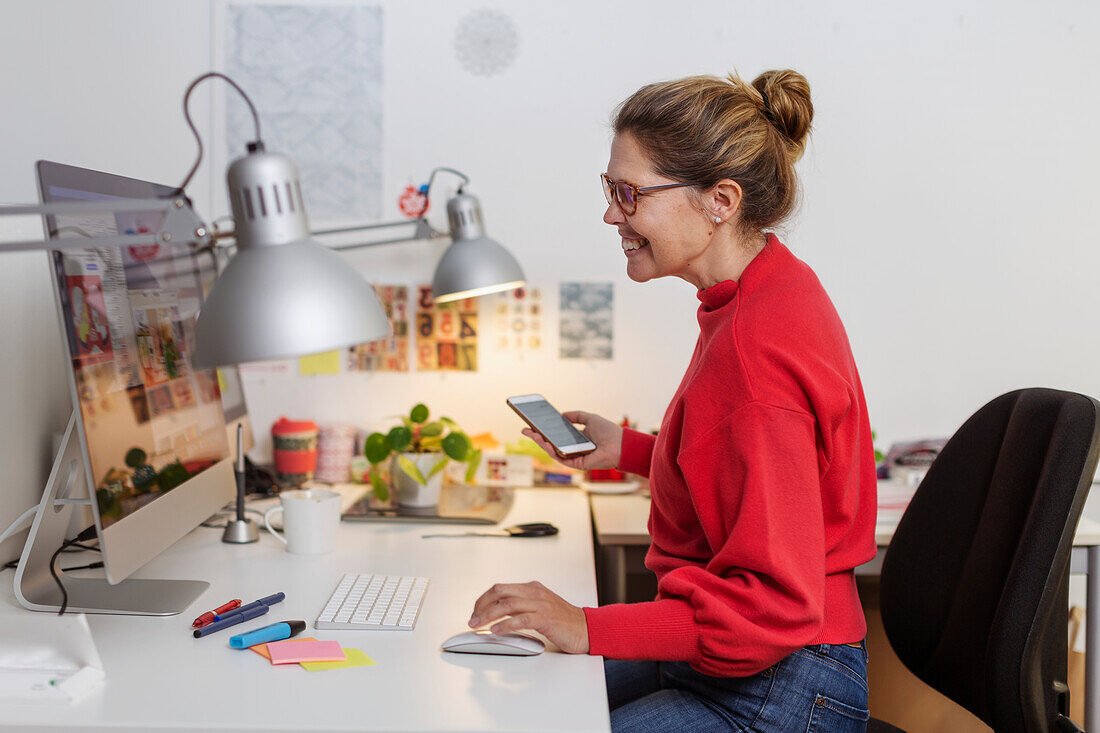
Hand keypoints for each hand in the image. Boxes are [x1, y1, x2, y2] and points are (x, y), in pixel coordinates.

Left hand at [469, 581, 589, 653]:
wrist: (587, 629)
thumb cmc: (562, 622)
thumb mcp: (538, 608)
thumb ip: (520, 608)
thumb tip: (496, 614)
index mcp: (532, 588)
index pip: (500, 588)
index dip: (483, 599)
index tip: (475, 612)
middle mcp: (535, 592)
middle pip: (500, 592)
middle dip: (482, 605)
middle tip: (472, 620)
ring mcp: (541, 604)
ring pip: (507, 604)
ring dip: (489, 615)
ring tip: (478, 625)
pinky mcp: (546, 618)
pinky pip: (521, 619)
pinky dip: (505, 625)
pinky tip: (496, 631)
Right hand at [523, 411, 622, 470]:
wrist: (621, 444)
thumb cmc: (608, 432)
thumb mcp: (590, 418)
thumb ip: (576, 415)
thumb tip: (562, 414)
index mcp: (577, 439)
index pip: (557, 435)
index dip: (545, 430)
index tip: (533, 424)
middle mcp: (574, 449)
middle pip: (552, 443)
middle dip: (537, 437)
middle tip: (525, 429)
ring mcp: (575, 457)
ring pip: (554, 451)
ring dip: (541, 443)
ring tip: (531, 434)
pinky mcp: (577, 464)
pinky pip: (561, 458)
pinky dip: (552, 450)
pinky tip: (545, 442)